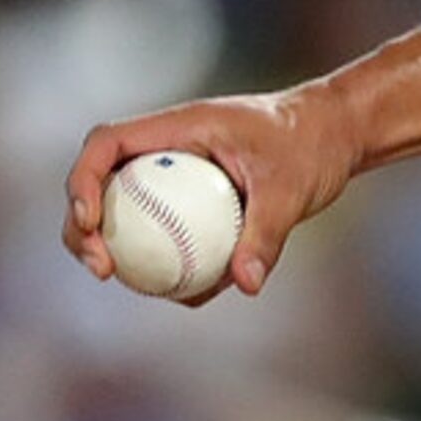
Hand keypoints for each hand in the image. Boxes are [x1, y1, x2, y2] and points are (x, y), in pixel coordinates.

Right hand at [63, 83, 359, 304]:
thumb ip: (266, 232)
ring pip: (126, 213)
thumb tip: (244, 284)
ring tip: (141, 288)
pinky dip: (166, 262)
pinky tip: (188, 294)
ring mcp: (176, 175)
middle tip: (103, 270)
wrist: (339, 134)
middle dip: (82, 229)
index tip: (90, 223)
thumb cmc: (314, 144)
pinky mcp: (193, 200)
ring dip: (119, 251)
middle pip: (99, 184)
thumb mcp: (294, 187)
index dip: (82, 180)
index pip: (105, 143)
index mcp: (178, 127)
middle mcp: (167, 149)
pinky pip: (164, 233)